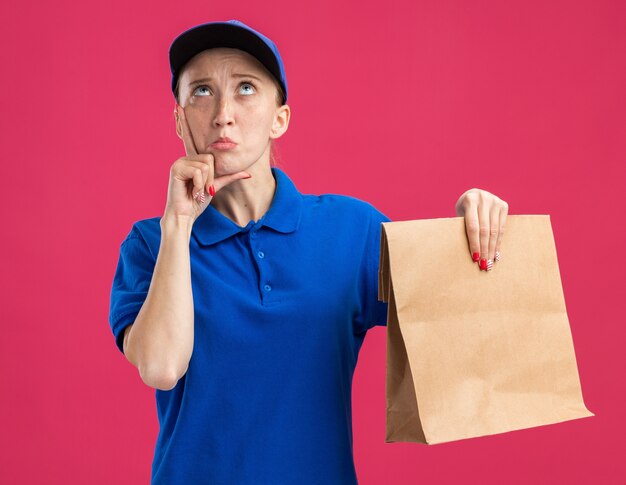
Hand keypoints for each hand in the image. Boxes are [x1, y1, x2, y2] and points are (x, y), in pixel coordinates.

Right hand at [163, 104, 251, 220]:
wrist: (185, 214)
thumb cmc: (197, 201)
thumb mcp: (216, 186)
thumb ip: (230, 176)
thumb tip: (248, 173)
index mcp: (193, 160)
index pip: (190, 138)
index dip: (184, 122)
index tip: (179, 106)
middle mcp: (185, 158)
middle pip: (210, 158)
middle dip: (211, 177)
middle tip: (203, 189)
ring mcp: (180, 162)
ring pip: (206, 165)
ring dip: (206, 182)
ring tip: (197, 191)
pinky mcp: (176, 168)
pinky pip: (199, 171)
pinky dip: (200, 184)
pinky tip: (192, 191)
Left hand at [455, 188, 508, 270]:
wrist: (474, 194)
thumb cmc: (463, 209)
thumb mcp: (460, 215)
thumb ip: (465, 228)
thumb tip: (473, 253)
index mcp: (470, 200)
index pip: (473, 226)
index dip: (474, 243)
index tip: (475, 258)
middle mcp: (484, 199)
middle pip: (485, 230)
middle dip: (485, 249)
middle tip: (484, 264)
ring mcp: (495, 201)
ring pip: (495, 230)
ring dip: (492, 248)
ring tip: (490, 261)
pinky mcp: (504, 205)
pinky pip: (502, 227)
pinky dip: (498, 242)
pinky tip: (496, 252)